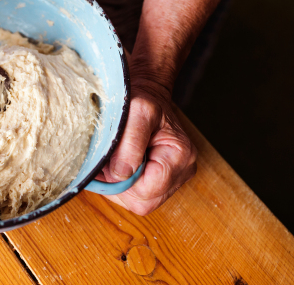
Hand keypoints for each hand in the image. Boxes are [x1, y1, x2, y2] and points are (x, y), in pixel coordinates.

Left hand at [97, 76, 197, 214]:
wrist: (146, 92)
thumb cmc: (142, 98)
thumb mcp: (137, 111)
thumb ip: (130, 143)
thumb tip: (120, 175)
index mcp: (181, 156)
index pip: (148, 190)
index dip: (122, 180)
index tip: (110, 159)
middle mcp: (182, 171)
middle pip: (144, 201)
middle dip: (120, 185)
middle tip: (110, 160)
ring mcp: (174, 178)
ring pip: (139, 201)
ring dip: (120, 184)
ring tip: (115, 159)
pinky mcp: (162, 179)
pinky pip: (137, 195)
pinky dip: (122, 183)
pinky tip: (119, 164)